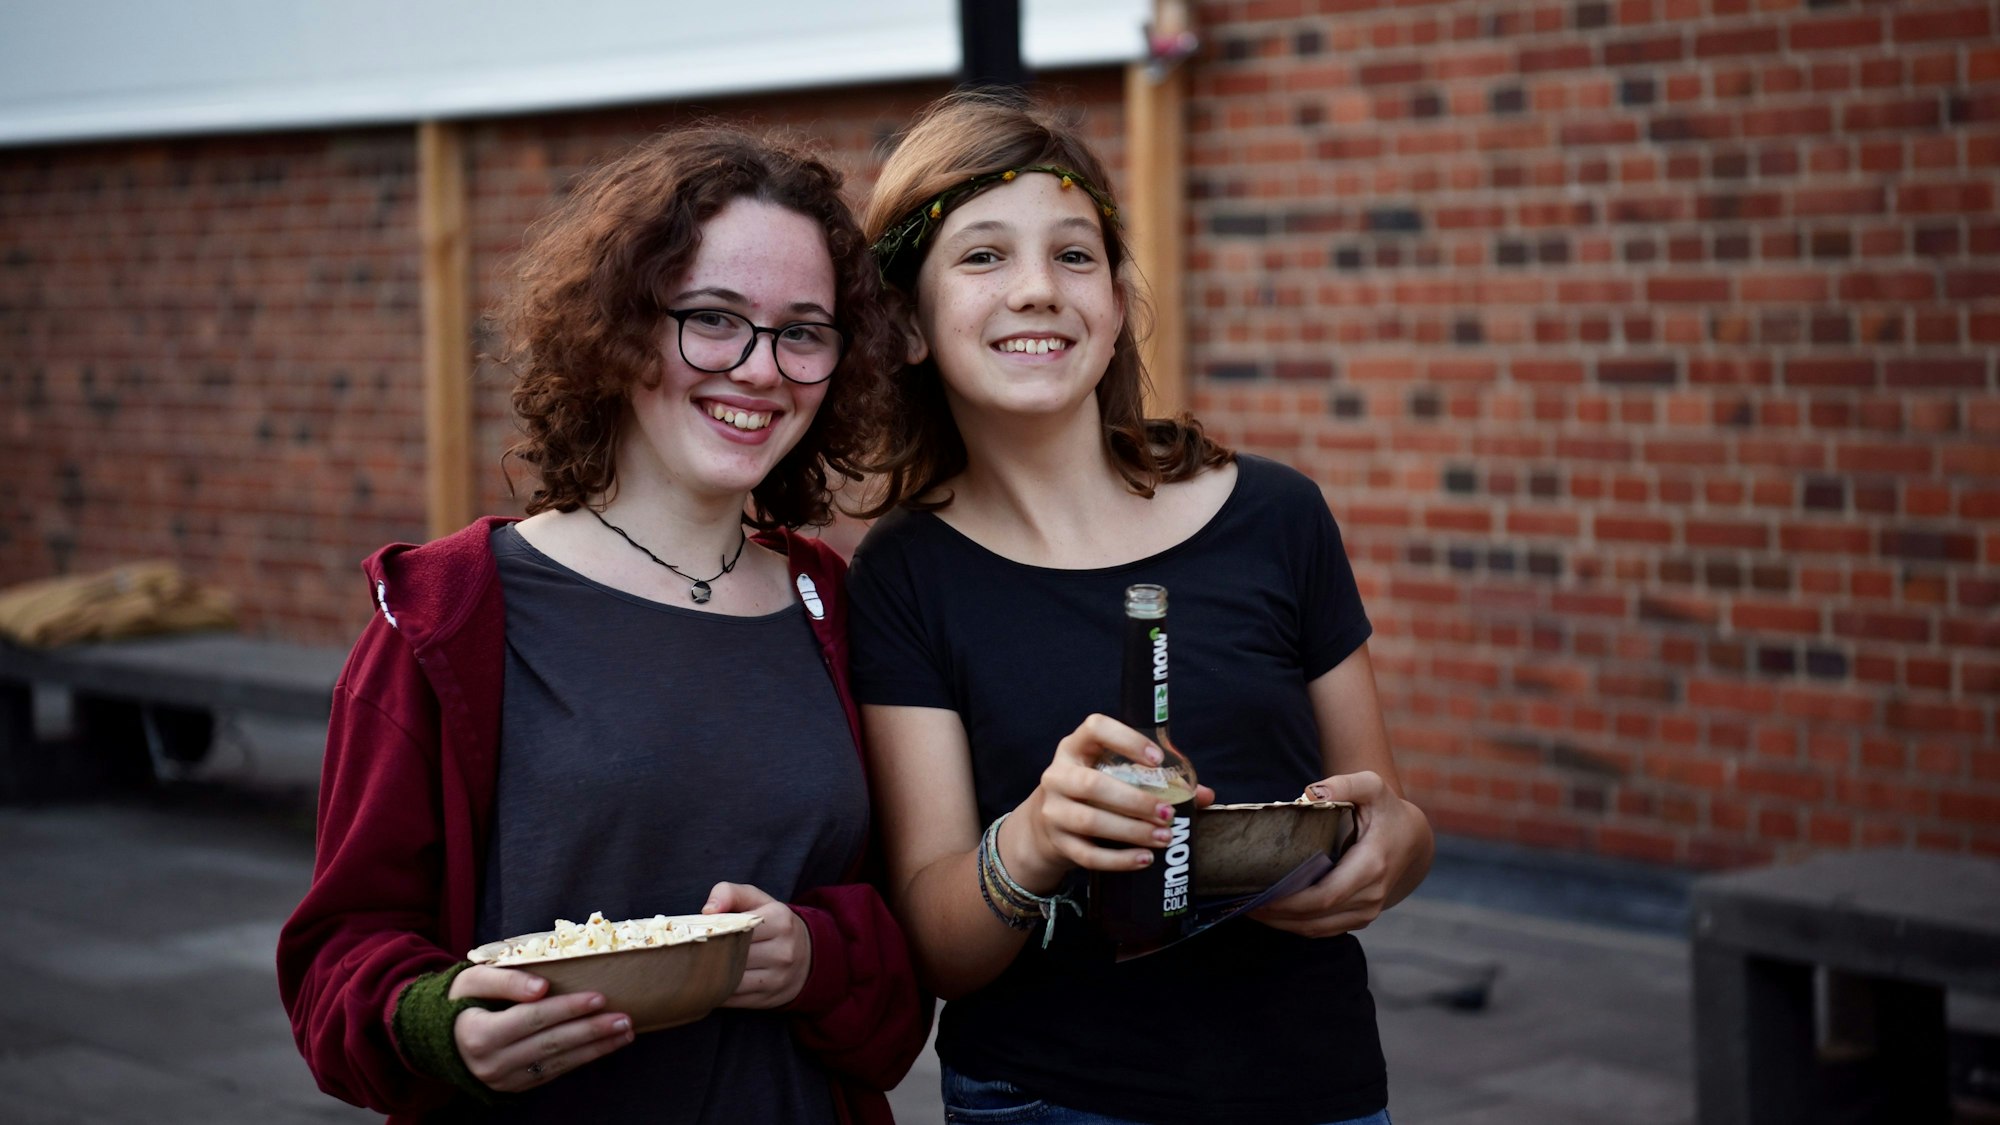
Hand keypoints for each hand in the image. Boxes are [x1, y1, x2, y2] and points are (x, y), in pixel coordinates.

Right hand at [448, 964, 633, 1091]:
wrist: (439, 1038)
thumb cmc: (460, 1001)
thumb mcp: (472, 980)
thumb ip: (505, 980)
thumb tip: (541, 987)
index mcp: (479, 1034)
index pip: (532, 1019)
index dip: (566, 1008)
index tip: (598, 997)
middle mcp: (492, 1063)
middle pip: (550, 1044)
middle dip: (591, 1031)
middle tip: (623, 1018)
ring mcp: (505, 1079)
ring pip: (557, 1063)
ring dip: (595, 1048)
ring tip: (624, 1033)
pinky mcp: (516, 1086)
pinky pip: (553, 1073)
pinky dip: (581, 1059)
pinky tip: (604, 1047)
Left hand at [705, 882, 811, 1007]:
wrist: (809, 958)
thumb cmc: (774, 924)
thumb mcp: (758, 900)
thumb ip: (730, 893)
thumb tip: (707, 910)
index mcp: (780, 921)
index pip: (737, 926)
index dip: (713, 930)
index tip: (696, 933)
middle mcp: (783, 951)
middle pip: (732, 955)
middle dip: (707, 954)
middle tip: (686, 952)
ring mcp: (777, 978)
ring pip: (731, 981)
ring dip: (710, 977)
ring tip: (693, 969)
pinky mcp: (769, 999)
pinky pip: (733, 1000)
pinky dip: (717, 993)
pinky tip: (708, 984)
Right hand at [1005, 714, 1214, 890]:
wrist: (1045, 827)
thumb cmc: (1093, 794)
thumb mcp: (1114, 775)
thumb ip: (1158, 780)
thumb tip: (1205, 794)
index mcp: (1076, 747)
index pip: (1095, 728)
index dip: (1127, 740)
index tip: (1157, 759)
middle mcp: (1058, 775)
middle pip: (1091, 784)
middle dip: (1135, 800)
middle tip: (1168, 813)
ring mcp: (1053, 811)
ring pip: (1090, 822)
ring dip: (1131, 830)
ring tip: (1163, 837)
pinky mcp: (1057, 842)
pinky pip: (1088, 855)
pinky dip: (1118, 860)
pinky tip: (1144, 859)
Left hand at [1250, 771, 1429, 937]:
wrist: (1412, 840)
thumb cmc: (1386, 810)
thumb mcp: (1371, 786)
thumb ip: (1344, 783)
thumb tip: (1311, 792)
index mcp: (1371, 865)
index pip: (1326, 894)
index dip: (1290, 901)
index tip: (1258, 896)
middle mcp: (1371, 895)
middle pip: (1316, 916)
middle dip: (1277, 914)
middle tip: (1242, 903)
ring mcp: (1367, 911)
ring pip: (1318, 928)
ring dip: (1282, 924)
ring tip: (1249, 910)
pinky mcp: (1360, 918)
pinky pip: (1324, 929)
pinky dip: (1296, 925)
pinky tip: (1272, 914)